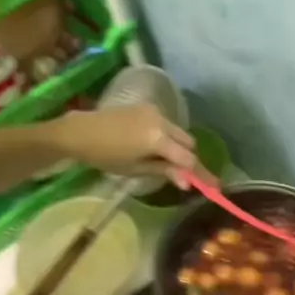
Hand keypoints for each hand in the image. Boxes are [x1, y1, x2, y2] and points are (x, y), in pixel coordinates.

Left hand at [58, 104, 217, 189]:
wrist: (82, 131)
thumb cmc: (105, 155)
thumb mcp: (135, 169)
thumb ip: (164, 170)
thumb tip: (187, 183)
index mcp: (158, 139)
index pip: (188, 158)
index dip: (200, 174)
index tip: (212, 187)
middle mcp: (161, 121)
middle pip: (188, 142)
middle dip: (189, 158)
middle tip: (185, 175)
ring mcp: (154, 111)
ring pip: (178, 131)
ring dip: (178, 147)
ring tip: (166, 162)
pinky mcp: (147, 107)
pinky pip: (166, 124)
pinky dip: (167, 136)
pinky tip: (154, 147)